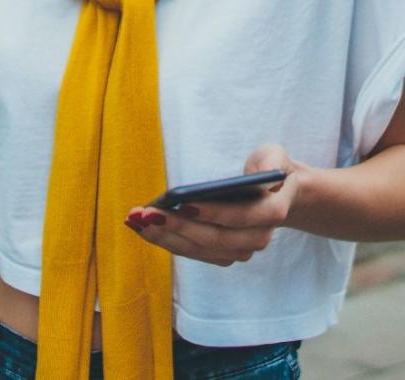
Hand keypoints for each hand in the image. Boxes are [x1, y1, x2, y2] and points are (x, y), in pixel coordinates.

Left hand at [125, 145, 308, 266]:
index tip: (182, 204)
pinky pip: (191, 251)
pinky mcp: (222, 255)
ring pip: (198, 249)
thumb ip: (272, 160)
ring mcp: (240, 251)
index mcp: (273, 211)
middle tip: (147, 214)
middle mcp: (258, 238)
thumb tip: (265, 169)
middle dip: (177, 226)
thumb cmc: (268, 171)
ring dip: (164, 237)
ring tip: (136, 220)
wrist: (276, 196)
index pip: (242, 216)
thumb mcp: (275, 157)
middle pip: (215, 238)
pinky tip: (140, 227)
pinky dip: (165, 240)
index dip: (213, 212)